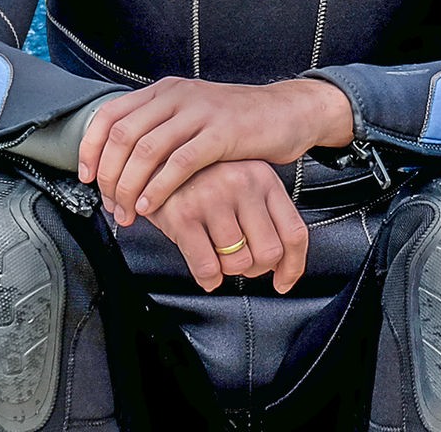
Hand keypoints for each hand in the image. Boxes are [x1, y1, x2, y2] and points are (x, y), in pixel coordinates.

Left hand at [79, 77, 352, 225]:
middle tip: (109, 205)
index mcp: (162, 91)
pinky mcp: (221, 133)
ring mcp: (198, 112)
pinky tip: (151, 207)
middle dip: (109, 175)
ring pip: (146, 149)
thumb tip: (120, 161)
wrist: (287, 113)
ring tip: (127, 213)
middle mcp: (174, 96)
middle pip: (122, 135)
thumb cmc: (235, 124)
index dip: (91, 148)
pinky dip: (159, 188)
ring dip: (129, 186)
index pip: (109, 115)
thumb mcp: (190, 116)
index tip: (86, 178)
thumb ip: (159, 130)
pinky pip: (179, 163)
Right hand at [142, 159, 309, 292]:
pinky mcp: (184, 214)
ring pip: (239, 262)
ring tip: (215, 257)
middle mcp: (241, 183)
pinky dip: (208, 278)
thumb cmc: (195, 177)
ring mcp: (213, 197)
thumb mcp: (237, 182)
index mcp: (262, 176)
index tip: (282, 281)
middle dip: (254, 268)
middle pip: (269, 252)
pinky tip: (203, 270)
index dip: (292, 266)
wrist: (147, 159)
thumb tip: (283, 264)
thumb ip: (261, 212)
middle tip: (238, 263)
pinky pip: (208, 266)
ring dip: (227, 270)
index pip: (294, 233)